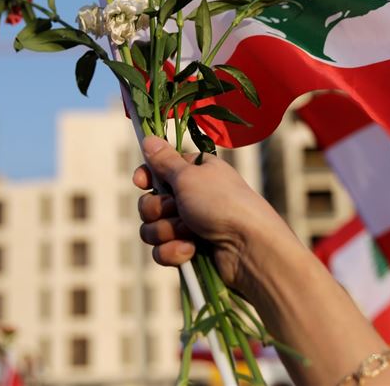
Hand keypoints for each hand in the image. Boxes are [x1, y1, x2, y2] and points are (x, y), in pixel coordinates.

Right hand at [132, 135, 289, 291]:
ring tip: (188, 232)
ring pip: (153, 229)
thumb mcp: (189, 176)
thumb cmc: (221, 203)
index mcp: (195, 173)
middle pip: (150, 202)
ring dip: (165, 231)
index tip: (141, 182)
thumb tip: (148, 138)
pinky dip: (173, 251)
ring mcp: (190, 226)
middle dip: (157, 209)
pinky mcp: (189, 251)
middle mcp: (192, 197)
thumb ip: (164, 161)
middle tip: (175, 209)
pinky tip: (192, 251)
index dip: (147, 177)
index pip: (159, 171)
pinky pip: (162, 251)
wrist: (248, 247)